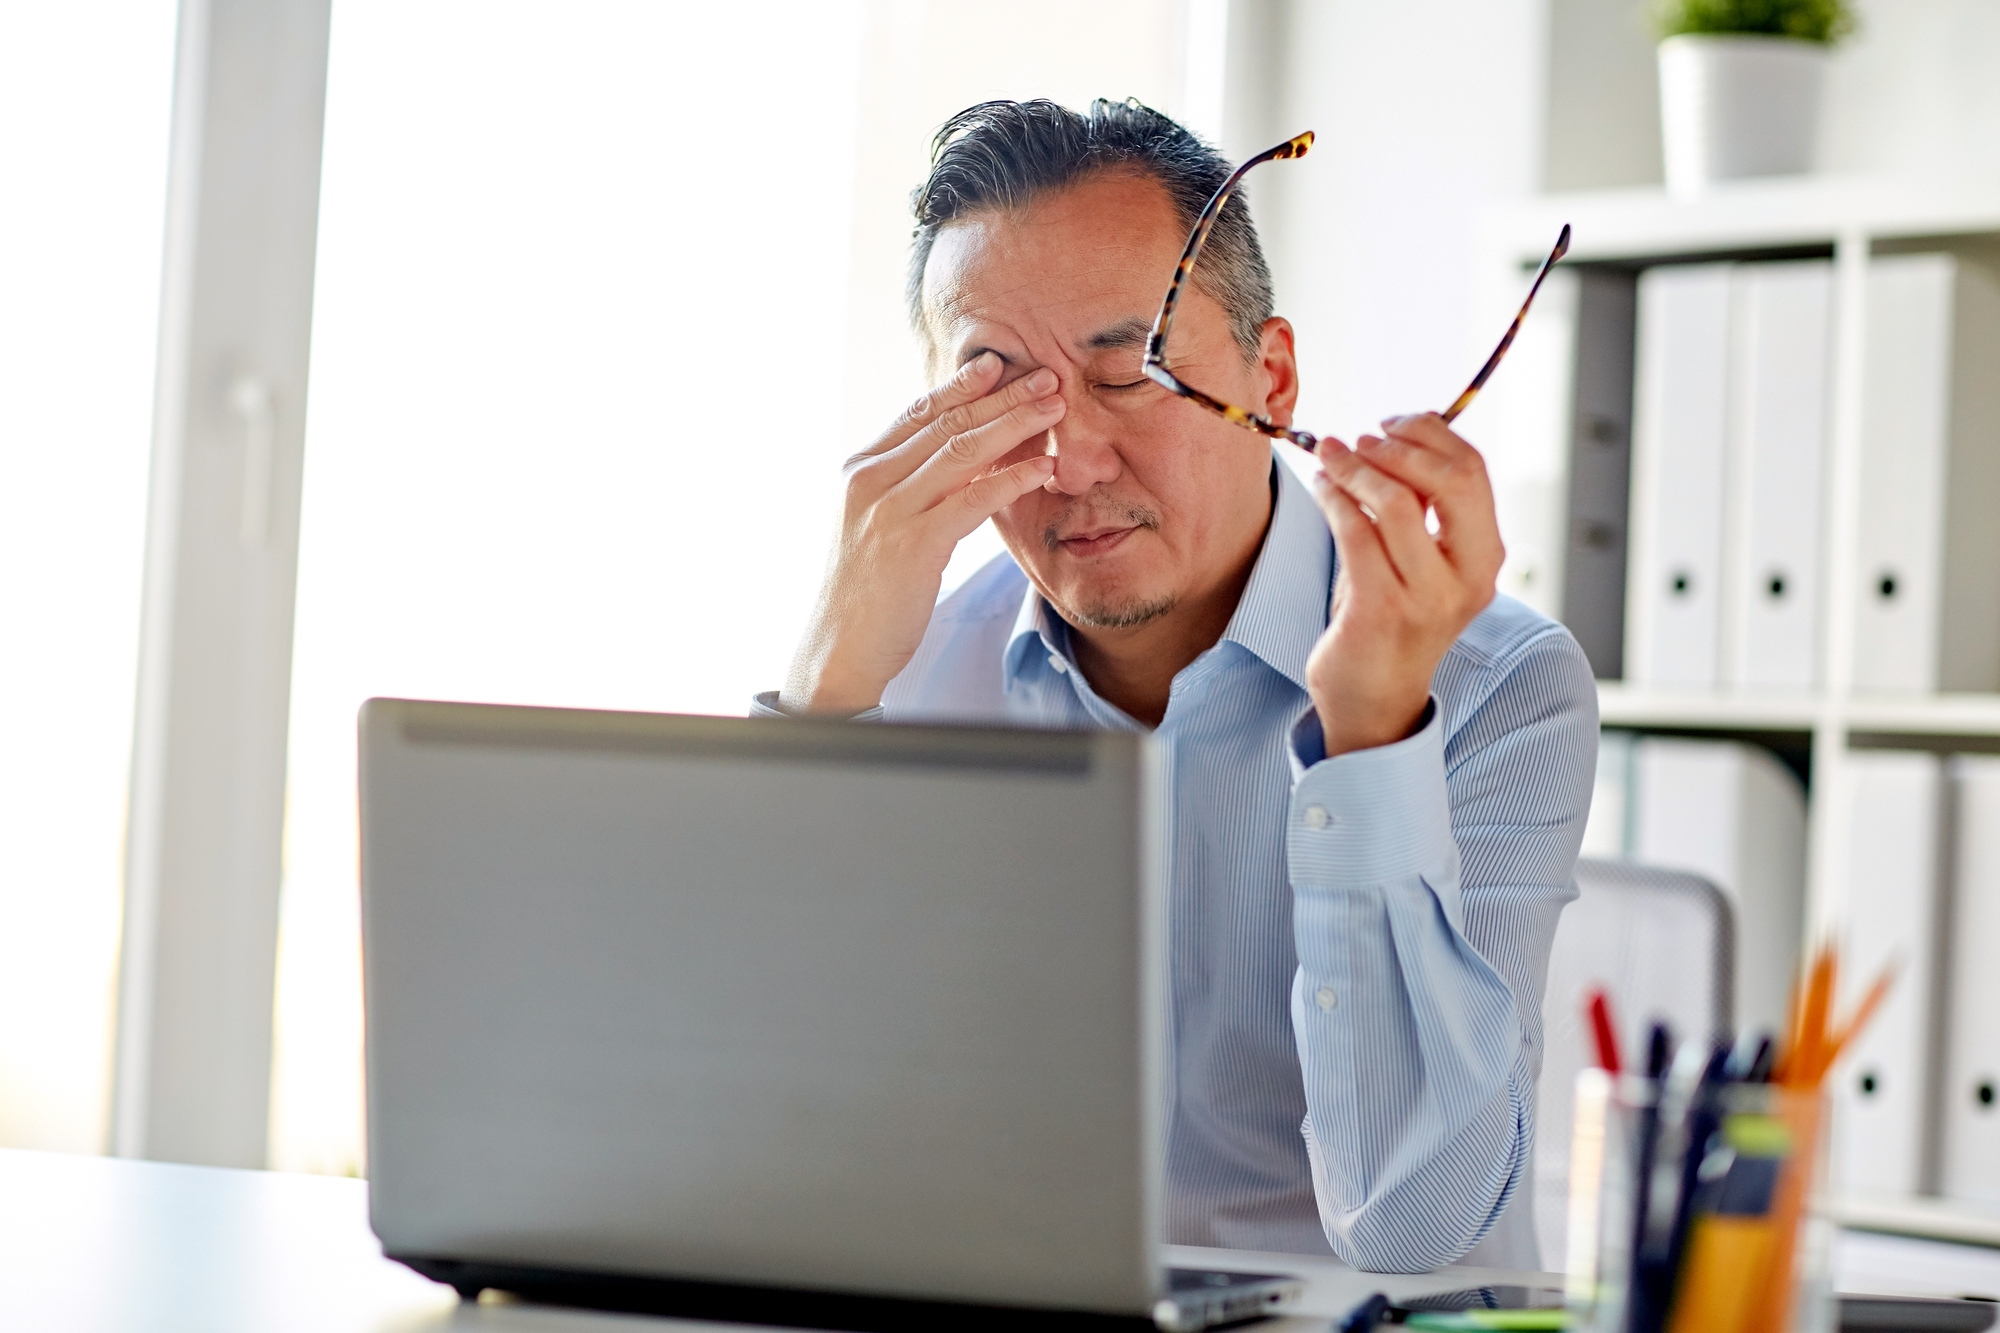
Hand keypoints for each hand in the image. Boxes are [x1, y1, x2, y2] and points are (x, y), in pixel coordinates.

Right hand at [780, 353, 1064, 714]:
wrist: (839, 648)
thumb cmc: (867, 592)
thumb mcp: (879, 526)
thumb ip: (910, 488)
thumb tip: (960, 461)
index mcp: (860, 470)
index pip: (917, 413)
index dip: (960, 385)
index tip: (997, 363)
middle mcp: (871, 480)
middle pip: (946, 423)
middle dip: (1001, 395)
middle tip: (1046, 376)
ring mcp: (890, 510)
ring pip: (962, 451)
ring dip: (1015, 424)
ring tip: (1055, 409)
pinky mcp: (914, 544)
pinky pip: (973, 499)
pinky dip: (1012, 479)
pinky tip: (1045, 467)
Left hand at [1304, 413, 1503, 756]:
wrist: (1375, 697)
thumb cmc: (1394, 617)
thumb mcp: (1423, 561)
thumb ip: (1421, 509)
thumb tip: (1395, 439)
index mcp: (1485, 558)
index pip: (1473, 472)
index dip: (1431, 435)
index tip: (1392, 423)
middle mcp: (1466, 578)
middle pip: (1449, 480)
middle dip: (1398, 446)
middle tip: (1359, 439)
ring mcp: (1425, 596)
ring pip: (1394, 502)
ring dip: (1354, 467)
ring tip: (1330, 455)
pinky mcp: (1379, 609)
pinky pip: (1355, 532)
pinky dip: (1334, 497)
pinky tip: (1321, 488)